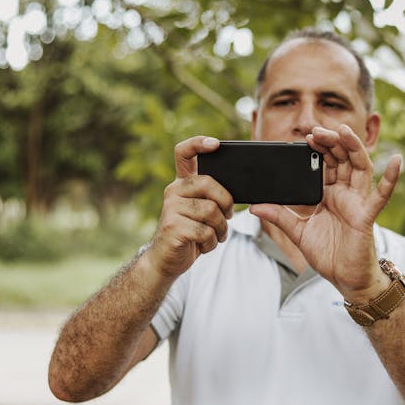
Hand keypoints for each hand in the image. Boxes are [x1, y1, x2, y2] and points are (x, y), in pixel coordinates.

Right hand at [147, 136, 233, 276]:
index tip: (216, 144)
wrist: (166, 261)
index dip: (198, 143)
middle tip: (227, 217)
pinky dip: (211, 243)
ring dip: (220, 228)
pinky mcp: (173, 227)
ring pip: (211, 210)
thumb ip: (212, 196)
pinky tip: (204, 245)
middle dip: (226, 202)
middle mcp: (173, 190)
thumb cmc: (191, 234)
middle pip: (208, 183)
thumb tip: (238, 188)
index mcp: (182, 183)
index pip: (184, 153)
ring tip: (214, 236)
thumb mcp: (202, 211)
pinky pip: (205, 231)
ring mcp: (170, 208)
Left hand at [250, 125, 400, 300]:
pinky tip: (397, 160)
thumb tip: (254, 206)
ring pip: (360, 168)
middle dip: (332, 142)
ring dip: (354, 148)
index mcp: (330, 194)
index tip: (307, 136)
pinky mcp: (366, 216)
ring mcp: (358, 203)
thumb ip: (279, 216)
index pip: (326, 164)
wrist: (345, 280)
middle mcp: (346, 194)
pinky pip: (381, 195)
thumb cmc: (328, 255)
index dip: (319, 148)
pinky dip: (391, 178)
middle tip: (318, 130)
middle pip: (342, 159)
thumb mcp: (298, 232)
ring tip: (345, 131)